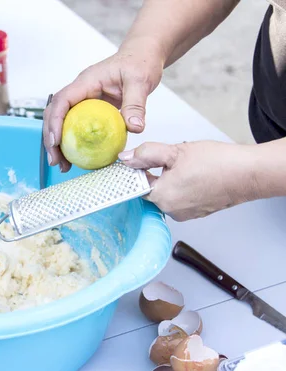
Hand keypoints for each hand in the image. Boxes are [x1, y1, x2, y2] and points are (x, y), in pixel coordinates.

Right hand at [43, 38, 164, 171]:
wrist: (142, 56)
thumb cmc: (139, 62)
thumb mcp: (140, 81)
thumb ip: (136, 104)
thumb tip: (135, 128)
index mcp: (86, 81)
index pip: (62, 100)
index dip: (55, 121)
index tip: (56, 141)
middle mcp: (80, 91)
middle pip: (54, 114)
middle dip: (50, 138)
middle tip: (56, 160)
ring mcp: (82, 100)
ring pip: (61, 122)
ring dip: (57, 144)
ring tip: (62, 165)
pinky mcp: (89, 109)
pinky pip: (75, 126)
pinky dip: (73, 143)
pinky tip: (78, 159)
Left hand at [118, 141, 257, 220]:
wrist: (248, 174)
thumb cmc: (218, 163)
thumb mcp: (174, 151)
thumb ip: (146, 154)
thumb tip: (126, 158)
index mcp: (162, 197)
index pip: (136, 186)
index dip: (139, 171)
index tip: (143, 161)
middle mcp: (171, 210)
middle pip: (152, 189)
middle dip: (158, 173)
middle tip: (174, 160)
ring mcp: (185, 214)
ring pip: (168, 193)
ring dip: (172, 180)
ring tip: (189, 167)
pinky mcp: (197, 213)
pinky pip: (182, 198)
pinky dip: (184, 187)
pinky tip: (196, 175)